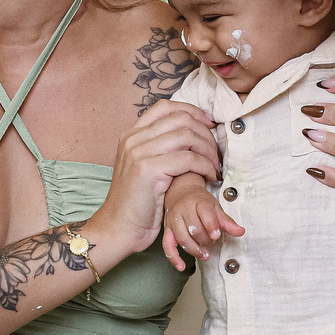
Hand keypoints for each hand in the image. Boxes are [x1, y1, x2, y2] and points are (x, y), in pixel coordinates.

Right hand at [97, 101, 220, 258]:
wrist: (119, 227)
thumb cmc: (138, 202)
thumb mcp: (145, 167)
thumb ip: (160, 148)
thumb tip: (193, 134)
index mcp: (131, 135)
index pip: (165, 107)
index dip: (192, 111)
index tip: (209, 123)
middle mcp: (133, 139)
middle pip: (180, 119)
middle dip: (205, 133)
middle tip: (216, 152)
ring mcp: (139, 152)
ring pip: (187, 136)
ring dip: (208, 150)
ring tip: (214, 165)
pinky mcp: (149, 169)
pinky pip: (188, 159)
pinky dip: (205, 166)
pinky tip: (209, 176)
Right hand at [162, 187, 244, 271]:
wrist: (180, 190)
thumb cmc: (199, 200)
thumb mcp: (215, 207)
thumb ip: (227, 221)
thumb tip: (240, 232)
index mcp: (198, 202)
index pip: (204, 213)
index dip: (211, 226)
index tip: (216, 235)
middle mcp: (183, 210)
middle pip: (194, 229)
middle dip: (205, 240)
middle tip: (212, 241)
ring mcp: (173, 220)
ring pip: (182, 238)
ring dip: (194, 250)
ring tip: (204, 254)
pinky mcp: (167, 229)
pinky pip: (167, 245)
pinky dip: (173, 257)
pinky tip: (181, 267)